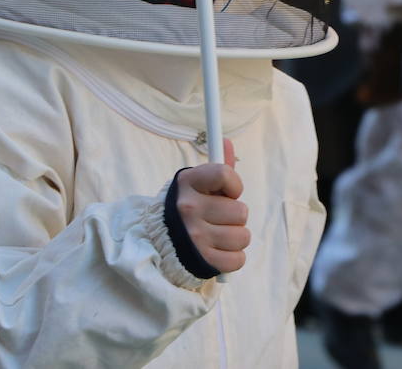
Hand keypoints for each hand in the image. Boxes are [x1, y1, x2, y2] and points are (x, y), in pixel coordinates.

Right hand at [175, 139, 249, 274]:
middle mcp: (189, 208)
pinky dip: (233, 257)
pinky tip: (218, 250)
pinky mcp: (201, 260)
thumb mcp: (196, 185)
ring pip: (243, 236)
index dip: (235, 186)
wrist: (159, 242)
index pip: (225, 174)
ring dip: (236, 238)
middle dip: (235, 216)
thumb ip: (217, 166)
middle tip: (219, 218)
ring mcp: (195, 236)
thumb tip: (227, 142)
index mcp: (188, 183)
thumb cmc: (187, 207)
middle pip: (241, 211)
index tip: (228, 193)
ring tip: (219, 235)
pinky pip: (238, 259)